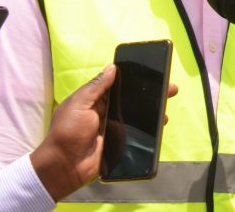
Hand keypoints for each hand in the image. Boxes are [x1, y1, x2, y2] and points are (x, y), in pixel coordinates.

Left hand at [31, 66, 177, 200]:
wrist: (65, 166)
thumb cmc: (67, 132)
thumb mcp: (78, 105)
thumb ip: (96, 87)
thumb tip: (112, 68)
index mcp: (95, 100)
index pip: (118, 85)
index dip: (134, 78)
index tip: (152, 71)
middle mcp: (108, 111)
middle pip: (132, 99)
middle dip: (150, 92)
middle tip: (170, 87)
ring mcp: (116, 127)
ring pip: (138, 115)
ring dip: (153, 109)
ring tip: (167, 105)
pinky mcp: (122, 142)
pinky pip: (138, 132)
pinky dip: (150, 128)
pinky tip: (162, 122)